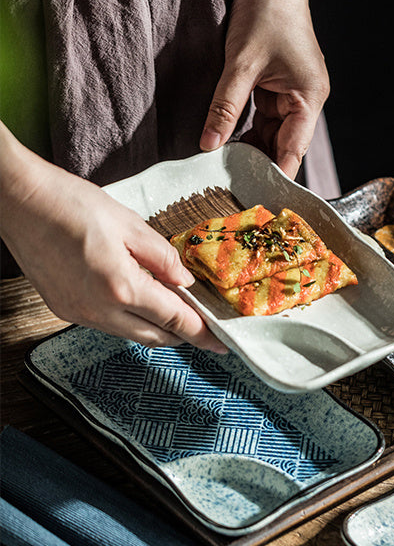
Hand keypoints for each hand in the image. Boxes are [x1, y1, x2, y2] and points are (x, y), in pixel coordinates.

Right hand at [1, 127, 226, 352]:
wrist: (18, 201)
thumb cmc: (69, 204)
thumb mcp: (129, 224)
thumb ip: (163, 258)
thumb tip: (184, 281)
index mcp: (121, 287)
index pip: (174, 321)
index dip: (202, 334)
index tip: (221, 343)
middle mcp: (99, 310)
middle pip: (155, 337)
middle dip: (181, 334)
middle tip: (201, 324)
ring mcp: (78, 314)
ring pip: (130, 334)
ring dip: (154, 326)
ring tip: (170, 306)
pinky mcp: (64, 310)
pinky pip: (107, 324)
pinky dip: (128, 318)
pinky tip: (135, 298)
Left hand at [200, 0, 329, 179]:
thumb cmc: (266, 10)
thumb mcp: (240, 64)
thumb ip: (225, 107)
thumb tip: (208, 145)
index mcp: (310, 97)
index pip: (293, 150)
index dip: (274, 176)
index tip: (253, 199)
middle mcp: (307, 100)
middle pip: (283, 145)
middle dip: (258, 164)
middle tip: (227, 186)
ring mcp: (293, 93)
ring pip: (271, 134)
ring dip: (249, 147)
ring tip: (222, 168)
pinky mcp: (278, 85)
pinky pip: (263, 117)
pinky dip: (246, 129)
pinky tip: (226, 141)